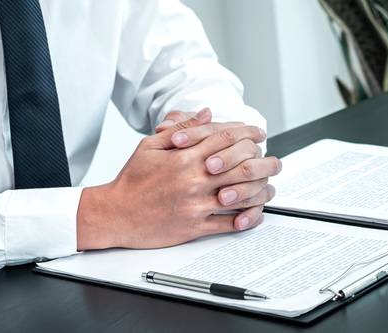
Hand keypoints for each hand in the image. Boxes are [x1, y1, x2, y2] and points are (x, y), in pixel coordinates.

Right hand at [76, 111, 280, 249]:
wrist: (114, 214)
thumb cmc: (132, 180)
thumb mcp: (151, 145)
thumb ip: (183, 129)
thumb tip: (208, 114)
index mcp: (185, 158)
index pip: (227, 140)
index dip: (248, 134)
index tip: (259, 134)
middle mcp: (194, 180)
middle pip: (243, 167)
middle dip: (264, 162)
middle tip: (273, 161)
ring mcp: (197, 205)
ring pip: (242, 196)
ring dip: (261, 191)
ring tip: (268, 187)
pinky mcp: (195, 226)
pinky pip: (230, 224)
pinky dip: (247, 218)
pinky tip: (255, 212)